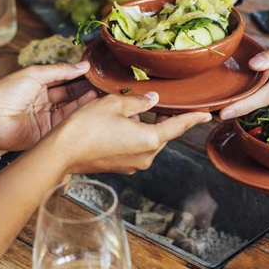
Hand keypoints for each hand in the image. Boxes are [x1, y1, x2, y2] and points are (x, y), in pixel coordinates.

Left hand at [0, 62, 97, 151]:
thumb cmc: (7, 93)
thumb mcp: (35, 74)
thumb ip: (61, 70)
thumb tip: (83, 65)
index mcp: (36, 84)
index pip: (62, 78)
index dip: (77, 75)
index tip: (94, 72)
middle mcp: (42, 100)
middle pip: (68, 94)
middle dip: (84, 88)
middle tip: (102, 84)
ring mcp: (45, 116)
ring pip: (69, 107)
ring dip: (84, 100)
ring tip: (100, 93)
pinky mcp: (47, 132)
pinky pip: (66, 122)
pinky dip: (78, 114)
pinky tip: (90, 105)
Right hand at [46, 92, 211, 174]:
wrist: (61, 153)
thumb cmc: (86, 126)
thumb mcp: (115, 104)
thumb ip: (139, 102)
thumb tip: (154, 100)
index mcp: (151, 140)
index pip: (179, 126)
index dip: (194, 118)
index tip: (207, 115)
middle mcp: (147, 156)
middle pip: (162, 133)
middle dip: (159, 117)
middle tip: (151, 101)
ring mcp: (134, 165)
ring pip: (147, 140)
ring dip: (142, 126)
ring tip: (124, 111)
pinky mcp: (121, 168)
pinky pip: (135, 147)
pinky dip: (132, 135)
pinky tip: (116, 124)